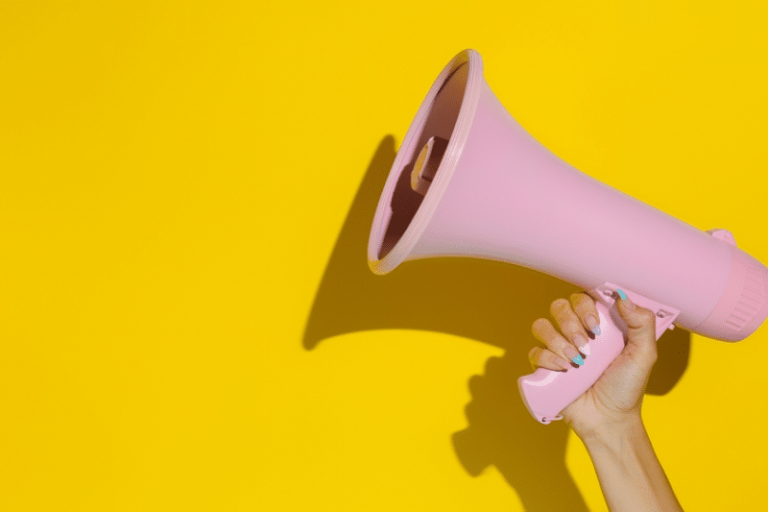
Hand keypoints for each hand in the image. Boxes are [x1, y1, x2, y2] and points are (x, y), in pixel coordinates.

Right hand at [528, 291, 658, 439]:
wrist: (609, 420)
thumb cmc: (627, 388)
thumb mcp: (644, 354)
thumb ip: (641, 323)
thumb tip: (621, 296)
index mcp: (598, 324)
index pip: (582, 298)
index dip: (584, 306)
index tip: (595, 325)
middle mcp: (576, 332)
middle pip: (559, 307)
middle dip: (570, 324)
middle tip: (587, 345)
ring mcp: (558, 349)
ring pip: (542, 326)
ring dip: (557, 340)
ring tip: (576, 360)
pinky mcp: (545, 367)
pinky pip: (535, 351)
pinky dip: (548, 358)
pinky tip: (565, 369)